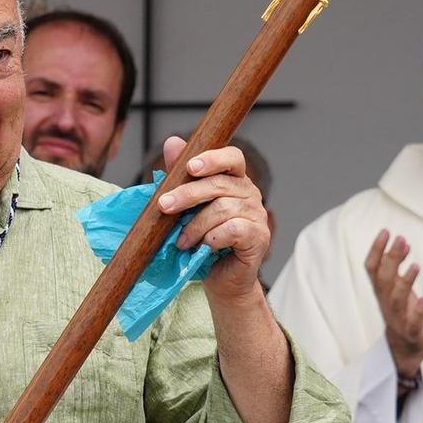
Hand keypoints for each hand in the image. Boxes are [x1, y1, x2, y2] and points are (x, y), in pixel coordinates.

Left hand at [156, 137, 271, 303]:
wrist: (220, 279)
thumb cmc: (203, 242)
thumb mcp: (187, 209)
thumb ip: (182, 177)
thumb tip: (172, 142)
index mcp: (234, 181)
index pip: (232, 157)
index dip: (213, 158)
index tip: (190, 167)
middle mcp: (250, 193)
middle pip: (219, 184)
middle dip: (187, 194)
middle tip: (163, 206)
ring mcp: (258, 214)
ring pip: (223, 209)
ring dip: (196, 226)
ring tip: (182, 241)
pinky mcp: (259, 236)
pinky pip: (233, 229)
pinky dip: (212, 239)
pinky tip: (203, 248)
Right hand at [364, 229, 422, 378]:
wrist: (406, 349)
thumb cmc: (403, 313)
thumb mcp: (400, 288)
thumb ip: (399, 267)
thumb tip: (403, 242)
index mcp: (382, 292)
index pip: (372, 268)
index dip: (376, 250)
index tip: (386, 231)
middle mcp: (386, 303)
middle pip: (384, 279)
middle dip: (391, 258)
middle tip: (401, 239)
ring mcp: (398, 318)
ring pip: (396, 299)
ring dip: (405, 282)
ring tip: (416, 266)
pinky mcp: (413, 332)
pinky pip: (414, 322)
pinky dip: (419, 311)